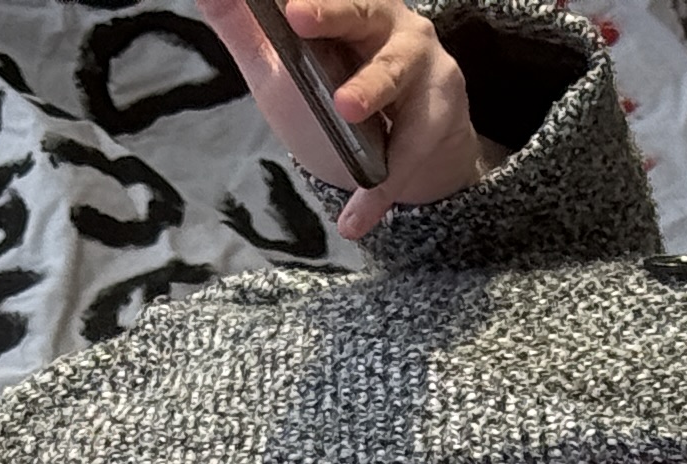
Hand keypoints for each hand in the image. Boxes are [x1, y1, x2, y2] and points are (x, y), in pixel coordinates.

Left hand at [197, 0, 489, 242]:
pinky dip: (379, 188)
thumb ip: (245, 29)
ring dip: (370, 89)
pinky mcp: (442, 108)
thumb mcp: (281, 68)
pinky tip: (354, 219)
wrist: (397, 157)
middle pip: (362, 10)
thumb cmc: (337, 94)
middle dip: (331, 13)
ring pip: (394, 72)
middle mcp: (389, 22)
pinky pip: (408, 149)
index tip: (281, 2)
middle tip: (297, 19)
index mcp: (349, 4)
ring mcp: (421, 62)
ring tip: (346, 110)